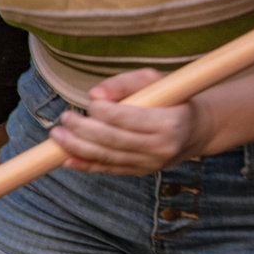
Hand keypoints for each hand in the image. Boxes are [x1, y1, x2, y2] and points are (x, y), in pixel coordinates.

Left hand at [51, 69, 204, 174]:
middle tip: (65, 117)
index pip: (125, 118)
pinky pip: (109, 170)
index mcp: (169, 123)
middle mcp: (161, 147)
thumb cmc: (172, 99)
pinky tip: (65, 159)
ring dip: (76, 147)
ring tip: (57, 135)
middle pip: (112, 140)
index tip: (90, 103)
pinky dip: (85, 165)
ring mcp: (151, 163)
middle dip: (83, 129)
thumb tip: (95, 94)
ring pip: (107, 157)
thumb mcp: (155, 82)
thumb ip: (125, 83)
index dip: (101, 111)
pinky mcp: (141, 172)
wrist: (195, 129)